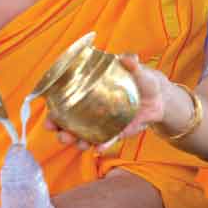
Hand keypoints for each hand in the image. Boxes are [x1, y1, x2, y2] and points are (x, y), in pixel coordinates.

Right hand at [42, 53, 168, 149]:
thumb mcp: (136, 69)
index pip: (66, 100)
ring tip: (78, 144)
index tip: (49, 117)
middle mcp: (92, 108)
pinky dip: (101, 145)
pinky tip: (98, 149)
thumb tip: (127, 58)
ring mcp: (102, 122)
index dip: (54, 109)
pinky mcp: (115, 132)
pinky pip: (106, 140)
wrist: (159, 97)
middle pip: (70, 122)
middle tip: (60, 135)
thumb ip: (131, 63)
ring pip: (84, 134)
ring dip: (77, 141)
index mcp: (90, 90)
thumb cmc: (142, 79)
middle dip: (61, 130)